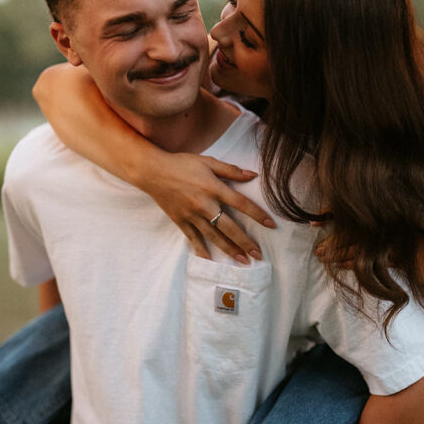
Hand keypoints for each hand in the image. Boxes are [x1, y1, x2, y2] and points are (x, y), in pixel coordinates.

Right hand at [142, 152, 275, 262]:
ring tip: (243, 261)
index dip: (257, 214)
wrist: (153, 171)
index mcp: (213, 188)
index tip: (271, 225)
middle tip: (258, 255)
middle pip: (229, 227)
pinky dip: (202, 250)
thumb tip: (253, 175)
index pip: (241, 203)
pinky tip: (211, 260)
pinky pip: (193, 239)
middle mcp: (204, 204)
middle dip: (245, 242)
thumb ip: (231, 170)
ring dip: (229, 250)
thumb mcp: (208, 161)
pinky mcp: (181, 221)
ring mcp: (192, 215)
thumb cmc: (182, 164)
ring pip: (214, 236)